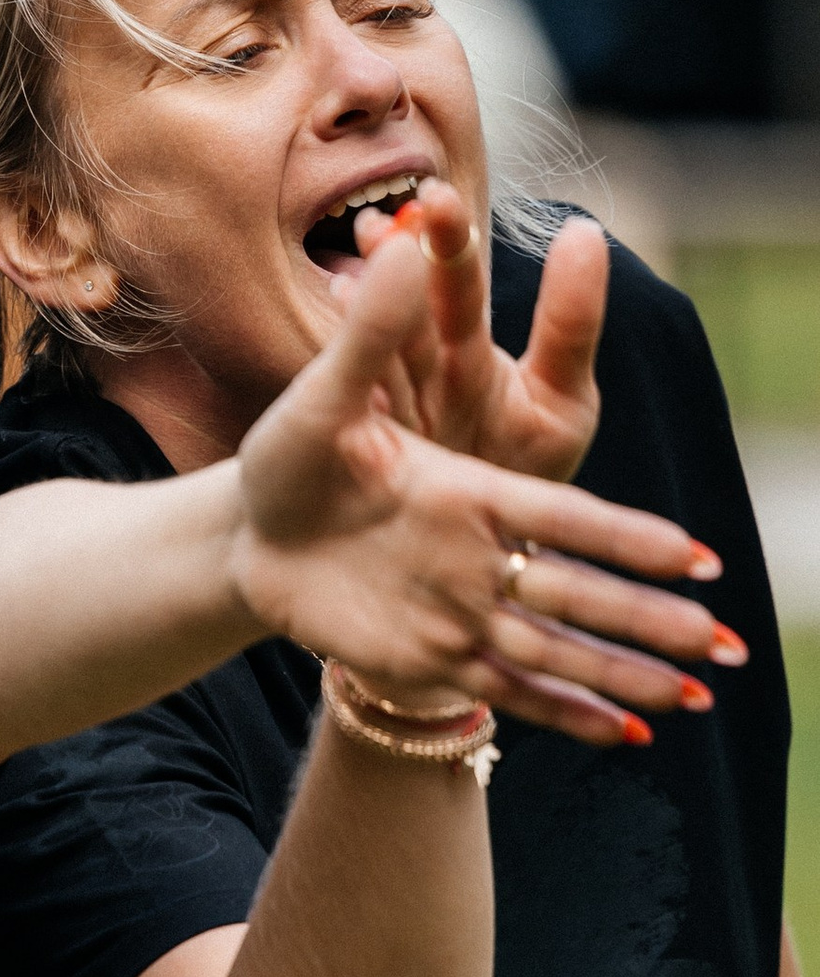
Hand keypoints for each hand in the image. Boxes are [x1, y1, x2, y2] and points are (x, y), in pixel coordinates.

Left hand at [233, 229, 736, 745]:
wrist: (245, 536)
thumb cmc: (288, 457)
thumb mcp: (322, 397)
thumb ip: (367, 330)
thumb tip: (399, 238)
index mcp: (469, 490)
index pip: (562, 519)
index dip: (627, 542)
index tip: (695, 560)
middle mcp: (480, 555)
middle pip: (580, 594)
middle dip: (652, 622)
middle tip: (730, 649)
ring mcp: (457, 609)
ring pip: (558, 650)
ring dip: (628, 677)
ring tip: (701, 702)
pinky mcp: (424, 655)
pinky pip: (506, 689)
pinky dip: (564, 715)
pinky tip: (626, 739)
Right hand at [339, 176, 603, 484]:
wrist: (476, 554)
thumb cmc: (527, 470)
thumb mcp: (561, 404)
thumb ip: (570, 321)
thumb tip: (583, 230)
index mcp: (474, 354)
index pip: (462, 286)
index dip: (452, 245)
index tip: (439, 200)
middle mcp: (428, 369)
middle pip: (408, 308)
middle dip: (400, 258)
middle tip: (384, 221)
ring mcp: (391, 404)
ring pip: (374, 339)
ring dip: (362, 289)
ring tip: (356, 255)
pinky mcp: (360, 441)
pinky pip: (347, 389)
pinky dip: (341, 345)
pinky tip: (340, 297)